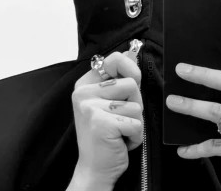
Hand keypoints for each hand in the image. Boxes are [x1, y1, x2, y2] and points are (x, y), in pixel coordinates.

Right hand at [69, 52, 142, 189]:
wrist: (95, 168)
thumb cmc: (106, 133)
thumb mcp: (111, 100)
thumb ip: (119, 76)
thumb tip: (131, 52)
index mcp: (86, 84)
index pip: (114, 58)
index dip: (130, 68)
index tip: (132, 80)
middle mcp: (84, 93)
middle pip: (132, 83)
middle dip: (135, 102)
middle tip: (120, 117)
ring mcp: (90, 108)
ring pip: (136, 104)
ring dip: (136, 121)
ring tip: (120, 129)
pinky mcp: (101, 124)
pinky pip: (136, 123)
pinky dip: (135, 136)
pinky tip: (120, 141)